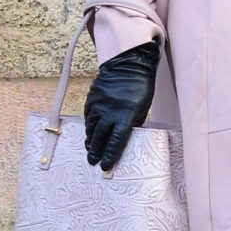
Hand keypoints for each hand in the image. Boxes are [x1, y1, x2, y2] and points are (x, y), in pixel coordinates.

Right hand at [83, 38, 160, 169]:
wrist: (129, 64)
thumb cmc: (140, 87)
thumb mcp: (142, 108)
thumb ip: (133, 124)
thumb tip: (124, 137)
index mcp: (125, 117)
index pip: (115, 142)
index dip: (110, 156)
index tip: (105, 166)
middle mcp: (109, 112)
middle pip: (99, 138)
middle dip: (95, 151)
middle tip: (93, 161)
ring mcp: (98, 105)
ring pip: (91, 128)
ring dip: (90, 140)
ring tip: (90, 149)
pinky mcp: (92, 98)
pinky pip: (88, 116)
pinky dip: (88, 126)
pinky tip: (89, 131)